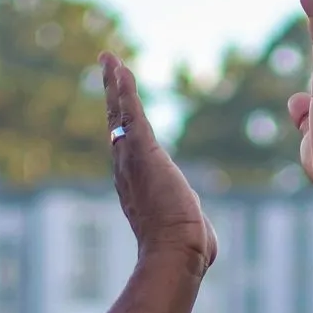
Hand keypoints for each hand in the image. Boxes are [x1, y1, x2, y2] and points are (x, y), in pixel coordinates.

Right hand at [100, 54, 215, 272]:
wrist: (176, 253)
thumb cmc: (187, 251)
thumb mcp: (191, 232)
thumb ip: (193, 225)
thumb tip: (205, 239)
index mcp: (137, 187)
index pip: (127, 148)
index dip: (122, 126)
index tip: (119, 108)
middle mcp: (127, 170)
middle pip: (116, 124)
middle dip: (113, 96)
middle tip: (108, 71)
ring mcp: (132, 159)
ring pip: (120, 114)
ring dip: (115, 84)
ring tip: (110, 60)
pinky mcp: (143, 150)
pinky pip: (131, 112)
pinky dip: (124, 88)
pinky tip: (119, 66)